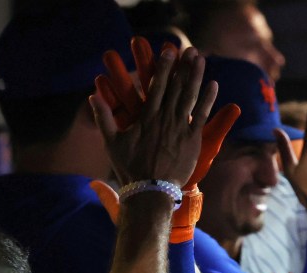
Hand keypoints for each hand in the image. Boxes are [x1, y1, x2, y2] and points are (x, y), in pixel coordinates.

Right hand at [90, 46, 215, 187]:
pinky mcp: (192, 140)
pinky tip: (213, 85)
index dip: (163, 67)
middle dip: (182, 66)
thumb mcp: (111, 142)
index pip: (156, 86)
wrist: (151, 190)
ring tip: (200, 59)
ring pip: (190, 97)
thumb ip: (103, 117)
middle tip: (188, 49)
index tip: (168, 51)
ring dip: (196, 76)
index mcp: (147, 116)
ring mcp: (180, 128)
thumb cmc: (129, 167)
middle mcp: (165, 118)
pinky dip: (208, 100)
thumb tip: (92, 96)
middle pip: (176, 87)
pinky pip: (202, 116)